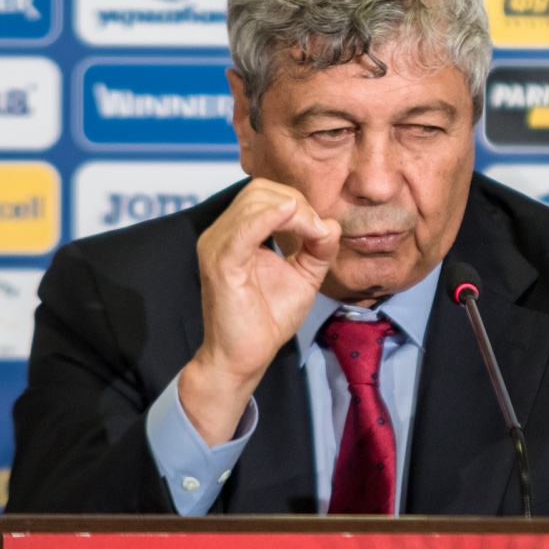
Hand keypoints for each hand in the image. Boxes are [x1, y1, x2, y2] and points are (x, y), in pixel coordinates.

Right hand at [178, 179, 340, 444]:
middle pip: (259, 190)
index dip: (298, 203)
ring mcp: (217, 246)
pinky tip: (293, 217)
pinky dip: (271, 217)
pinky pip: (245, 228)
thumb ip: (318, 248)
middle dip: (297, 203)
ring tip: (314, 235)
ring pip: (255, 202)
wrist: (245, 358)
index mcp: (236, 234)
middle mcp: (221, 234)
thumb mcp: (303, 276)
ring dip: (294, 212)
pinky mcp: (221, 263)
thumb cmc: (267, 320)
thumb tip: (331, 223)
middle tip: (318, 232)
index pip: (265, 194)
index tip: (321, 231)